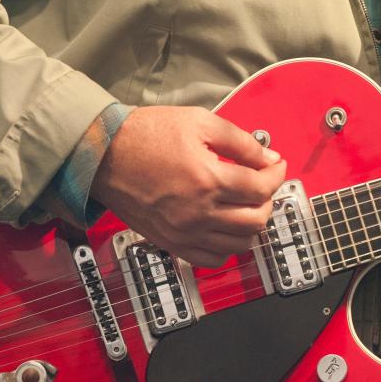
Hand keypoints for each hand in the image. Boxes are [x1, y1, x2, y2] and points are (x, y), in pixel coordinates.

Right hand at [90, 106, 285, 266]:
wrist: (104, 155)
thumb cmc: (145, 136)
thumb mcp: (199, 122)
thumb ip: (240, 142)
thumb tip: (268, 157)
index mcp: (207, 180)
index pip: (261, 188)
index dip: (276, 174)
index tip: (275, 166)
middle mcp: (198, 213)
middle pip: (256, 220)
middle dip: (268, 201)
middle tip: (263, 185)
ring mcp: (184, 232)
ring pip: (239, 245)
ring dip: (252, 226)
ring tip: (248, 206)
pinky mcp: (172, 242)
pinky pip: (212, 260)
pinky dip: (227, 248)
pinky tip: (226, 229)